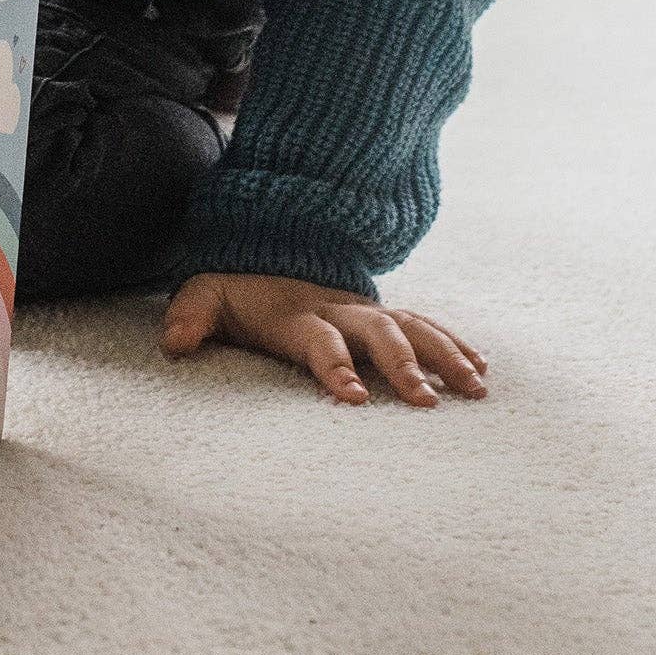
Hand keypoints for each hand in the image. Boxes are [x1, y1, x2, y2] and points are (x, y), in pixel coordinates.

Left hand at [160, 272, 487, 406]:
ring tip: (475, 388)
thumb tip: (172, 343)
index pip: (318, 341)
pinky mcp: (382, 316)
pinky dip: (455, 344)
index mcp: (296, 314)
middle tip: (427, 402)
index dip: (334, 366)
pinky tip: (483, 368)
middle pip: (377, 332)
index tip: (355, 398)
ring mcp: (366, 311)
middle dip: (403, 365)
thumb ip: (189, 317)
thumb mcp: (204, 297)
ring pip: (412, 327)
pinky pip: (426, 326)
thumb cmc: (235, 293)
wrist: (265, 252)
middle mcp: (339, 310)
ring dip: (444, 355)